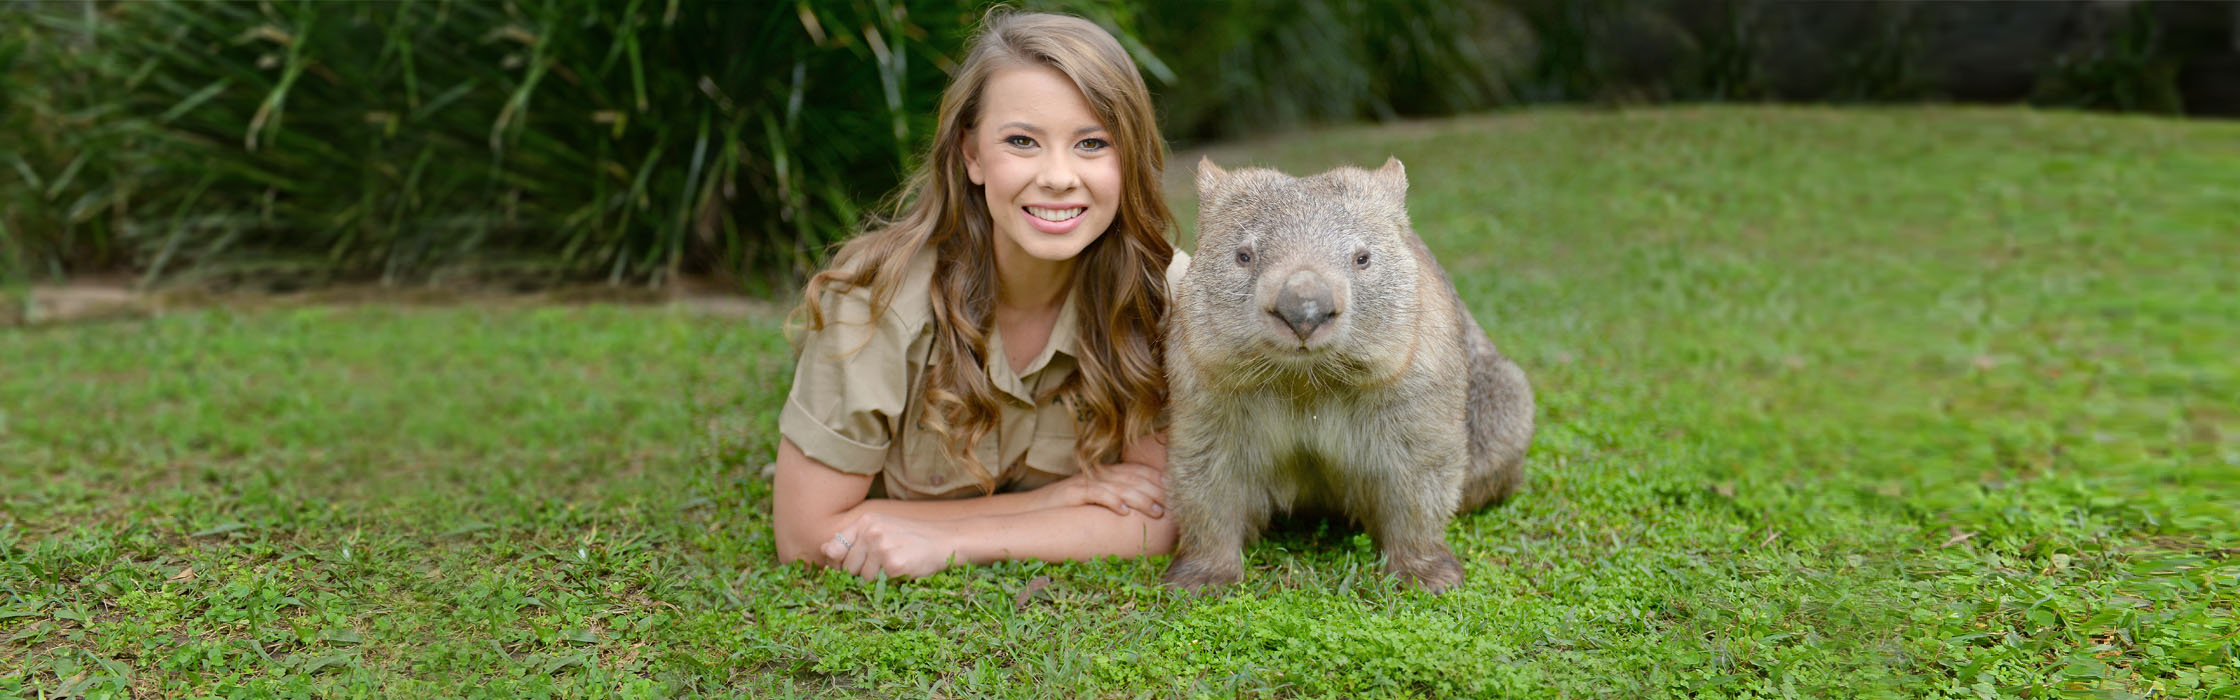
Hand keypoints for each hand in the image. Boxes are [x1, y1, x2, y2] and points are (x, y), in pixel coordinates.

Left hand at [819, 513, 960, 579]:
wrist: (945, 540)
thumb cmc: (911, 537)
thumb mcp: (881, 529)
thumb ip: (853, 539)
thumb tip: (824, 550)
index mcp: (865, 521)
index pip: (834, 549)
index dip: (837, 564)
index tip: (846, 569)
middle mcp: (871, 532)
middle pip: (846, 567)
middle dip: (859, 573)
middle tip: (880, 566)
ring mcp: (882, 547)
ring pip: (861, 578)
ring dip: (875, 579)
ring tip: (893, 566)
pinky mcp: (893, 564)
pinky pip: (877, 584)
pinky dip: (888, 582)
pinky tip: (902, 570)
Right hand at [1032, 462, 1165, 517]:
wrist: (1031, 509)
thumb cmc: (1066, 509)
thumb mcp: (1094, 501)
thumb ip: (1115, 498)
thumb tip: (1142, 511)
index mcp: (1106, 473)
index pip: (1137, 471)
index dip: (1157, 479)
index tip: (1177, 492)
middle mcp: (1099, 474)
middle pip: (1133, 478)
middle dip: (1156, 491)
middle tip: (1173, 506)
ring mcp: (1086, 482)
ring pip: (1120, 486)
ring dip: (1141, 499)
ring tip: (1156, 511)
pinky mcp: (1073, 493)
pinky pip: (1096, 494)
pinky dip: (1112, 501)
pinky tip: (1124, 511)